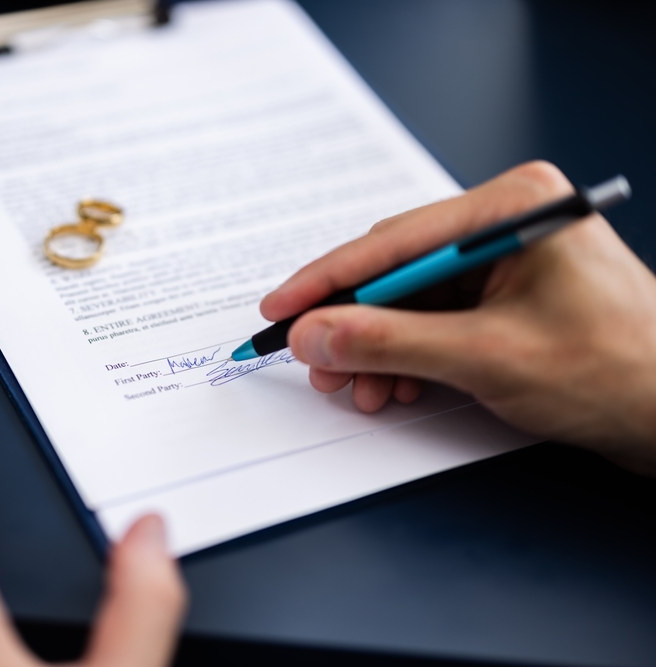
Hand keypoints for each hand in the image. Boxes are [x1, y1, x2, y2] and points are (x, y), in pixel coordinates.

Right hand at [262, 161, 655, 475]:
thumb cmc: (618, 373)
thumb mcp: (486, 357)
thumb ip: (389, 342)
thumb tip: (314, 335)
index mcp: (513, 207)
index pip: (394, 243)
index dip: (327, 280)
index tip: (279, 308)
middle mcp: (507, 223)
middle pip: (397, 270)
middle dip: (352, 324)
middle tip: (315, 363)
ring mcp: (507, 259)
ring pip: (410, 301)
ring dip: (377, 348)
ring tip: (357, 389)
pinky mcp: (506, 295)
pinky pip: (435, 320)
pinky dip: (408, 356)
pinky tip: (396, 385)